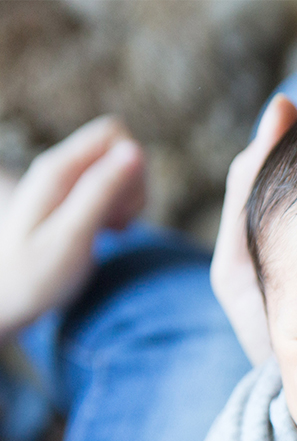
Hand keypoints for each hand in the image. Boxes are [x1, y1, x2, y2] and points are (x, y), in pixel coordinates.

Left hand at [0, 115, 143, 339]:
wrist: (5, 300)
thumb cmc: (34, 277)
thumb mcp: (72, 237)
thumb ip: (101, 192)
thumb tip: (135, 150)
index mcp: (57, 170)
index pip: (115, 133)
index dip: (133, 168)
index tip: (124, 207)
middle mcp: (61, 168)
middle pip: (122, 148)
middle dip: (135, 186)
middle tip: (120, 223)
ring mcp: (68, 183)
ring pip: (123, 169)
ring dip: (131, 200)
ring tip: (113, 229)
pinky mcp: (75, 199)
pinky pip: (114, 188)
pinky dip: (122, 210)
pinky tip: (110, 232)